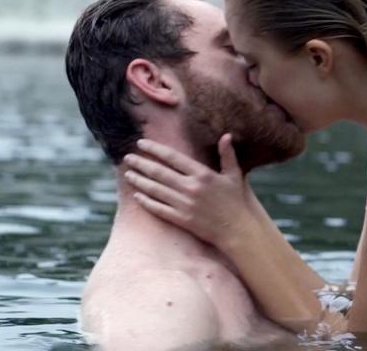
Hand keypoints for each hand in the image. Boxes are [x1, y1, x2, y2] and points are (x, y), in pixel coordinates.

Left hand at [123, 134, 258, 245]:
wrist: (238, 229)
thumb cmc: (237, 201)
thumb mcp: (234, 175)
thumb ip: (227, 155)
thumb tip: (227, 136)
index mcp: (202, 174)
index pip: (172, 157)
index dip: (154, 149)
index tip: (141, 143)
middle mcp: (191, 188)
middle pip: (159, 173)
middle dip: (141, 163)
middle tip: (128, 158)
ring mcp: (185, 204)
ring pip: (155, 190)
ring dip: (139, 181)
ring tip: (128, 175)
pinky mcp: (182, 219)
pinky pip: (159, 209)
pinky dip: (146, 202)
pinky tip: (137, 196)